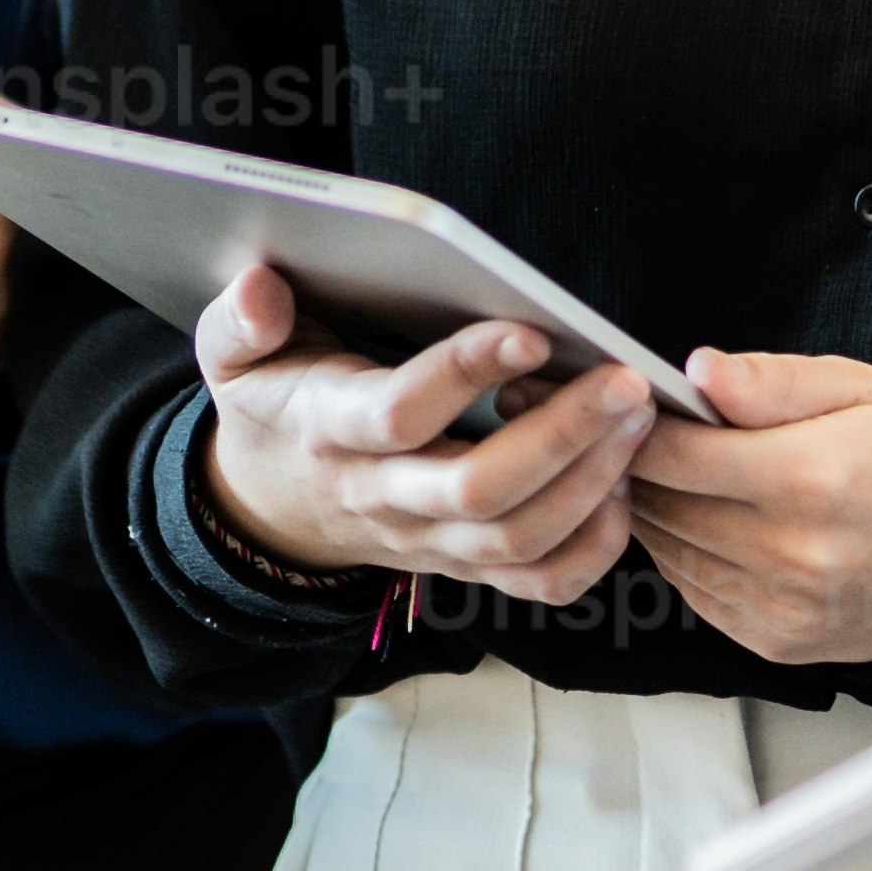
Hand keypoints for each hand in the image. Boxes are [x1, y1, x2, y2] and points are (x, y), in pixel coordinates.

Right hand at [195, 263, 653, 609]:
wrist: (270, 505)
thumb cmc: (273, 407)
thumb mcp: (231, 357)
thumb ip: (240, 321)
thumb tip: (261, 289)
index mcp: (330, 431)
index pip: (401, 412)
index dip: (465, 372)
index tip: (529, 329)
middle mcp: (383, 496)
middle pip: (479, 489)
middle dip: (564, 436)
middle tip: (626, 382)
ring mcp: (428, 540)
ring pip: (520, 538)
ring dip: (594, 483)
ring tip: (640, 418)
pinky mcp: (465, 563)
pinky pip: (541, 581)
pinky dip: (595, 546)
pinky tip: (625, 484)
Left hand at [624, 352, 871, 668]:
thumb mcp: (859, 389)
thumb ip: (772, 381)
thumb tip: (697, 372)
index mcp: (810, 477)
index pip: (676, 454)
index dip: (644, 426)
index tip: (639, 408)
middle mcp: (793, 552)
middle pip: (665, 506)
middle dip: (643, 468)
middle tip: (644, 437)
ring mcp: (784, 606)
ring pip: (671, 553)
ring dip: (660, 513)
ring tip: (681, 477)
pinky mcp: (777, 641)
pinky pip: (698, 593)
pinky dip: (689, 557)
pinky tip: (712, 523)